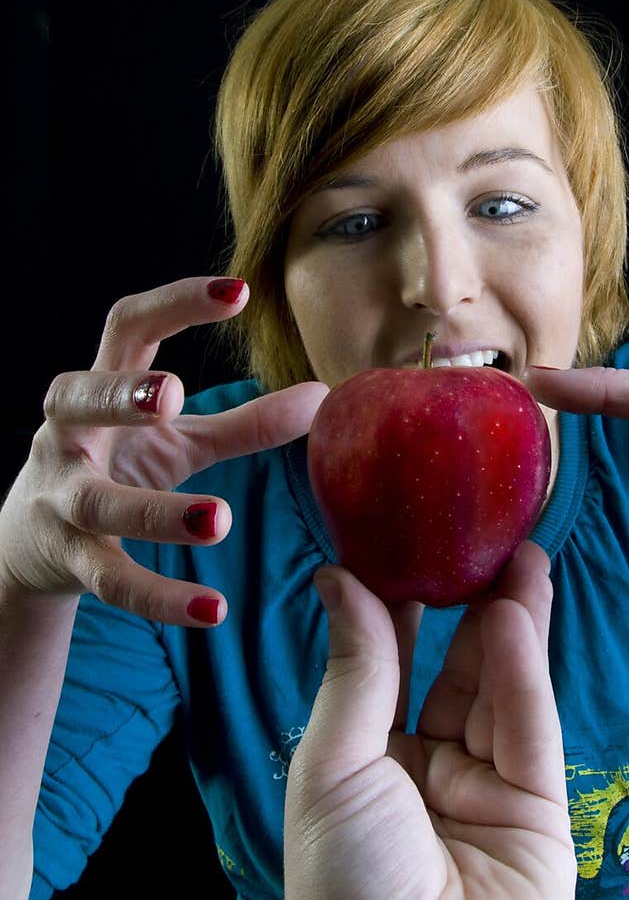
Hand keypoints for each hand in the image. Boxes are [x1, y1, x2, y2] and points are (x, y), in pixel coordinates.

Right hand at [0, 277, 326, 625]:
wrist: (34, 544)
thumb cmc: (118, 467)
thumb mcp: (180, 441)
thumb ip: (244, 422)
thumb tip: (323, 396)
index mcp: (101, 390)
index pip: (127, 327)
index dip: (176, 304)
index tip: (239, 292)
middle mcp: (69, 436)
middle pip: (75, 399)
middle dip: (117, 395)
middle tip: (168, 394)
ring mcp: (63, 498)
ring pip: (100, 503)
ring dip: (157, 512)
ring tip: (219, 519)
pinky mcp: (70, 558)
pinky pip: (112, 580)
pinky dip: (160, 597)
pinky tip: (212, 608)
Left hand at [282, 540, 575, 899]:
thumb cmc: (345, 889)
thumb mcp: (334, 765)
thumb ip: (358, 669)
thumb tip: (340, 580)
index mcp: (365, 764)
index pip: (390, 667)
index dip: (400, 606)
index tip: (408, 542)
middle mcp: (427, 772)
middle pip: (453, 670)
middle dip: (467, 603)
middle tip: (481, 536)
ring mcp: (485, 790)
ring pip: (500, 688)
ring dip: (508, 620)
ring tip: (517, 552)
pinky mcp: (538, 809)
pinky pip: (529, 724)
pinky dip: (524, 667)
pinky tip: (514, 613)